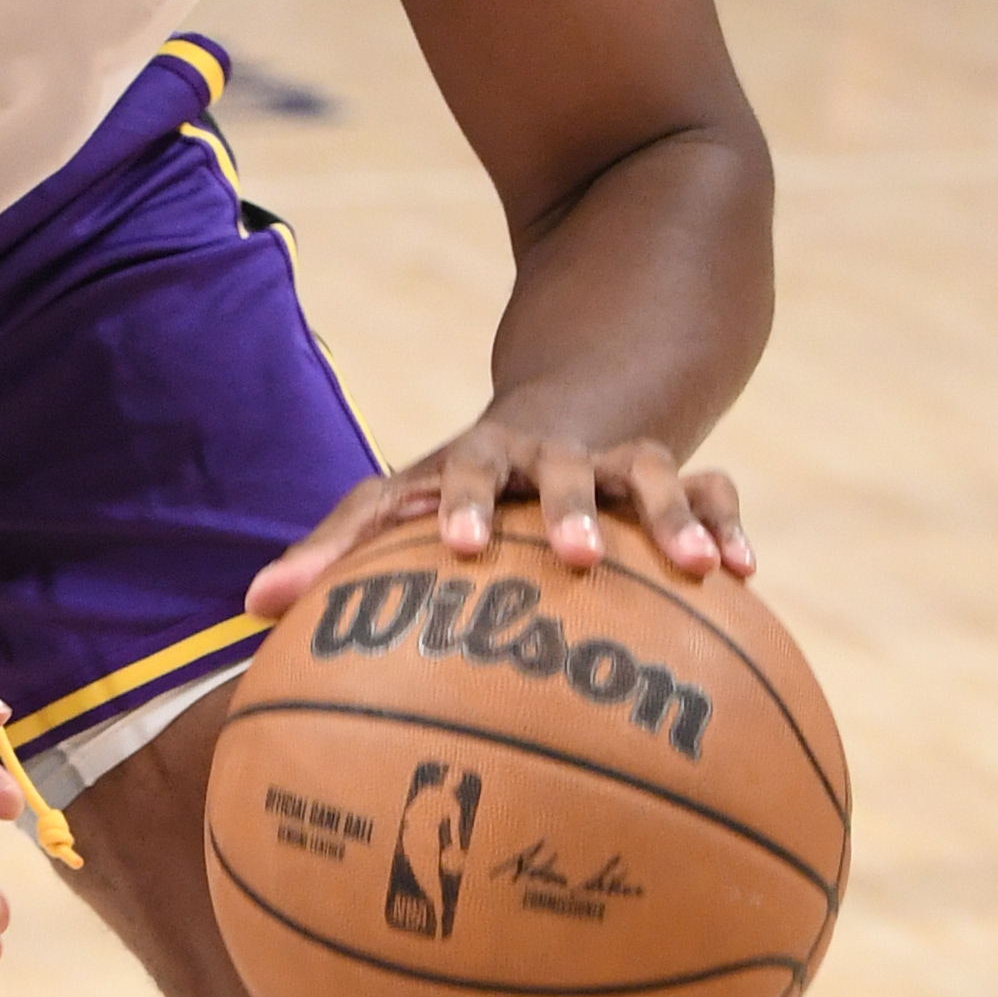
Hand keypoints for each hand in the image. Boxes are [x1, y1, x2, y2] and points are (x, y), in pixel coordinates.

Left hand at [249, 415, 752, 619]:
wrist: (581, 388)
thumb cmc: (469, 480)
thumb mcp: (406, 499)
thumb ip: (336, 552)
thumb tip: (249, 609)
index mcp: (479, 461)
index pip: (458, 473)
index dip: (456, 505)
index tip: (454, 548)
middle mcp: (550, 454)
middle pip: (560, 470)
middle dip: (569, 508)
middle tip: (574, 556)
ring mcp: (617, 461)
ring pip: (649, 473)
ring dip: (669, 516)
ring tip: (698, 568)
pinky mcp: (675, 473)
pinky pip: (712, 493)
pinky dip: (729, 528)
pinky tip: (748, 577)